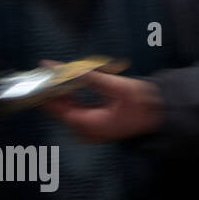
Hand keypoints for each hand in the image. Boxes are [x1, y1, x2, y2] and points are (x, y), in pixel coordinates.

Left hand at [41, 69, 162, 142]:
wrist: (161, 114)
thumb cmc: (144, 102)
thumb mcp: (119, 87)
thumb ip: (90, 78)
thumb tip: (64, 68)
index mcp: (90, 124)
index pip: (58, 108)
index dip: (45, 93)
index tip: (37, 78)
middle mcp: (86, 132)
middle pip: (59, 111)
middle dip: (50, 92)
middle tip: (42, 73)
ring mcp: (89, 132)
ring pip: (66, 111)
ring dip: (59, 95)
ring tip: (51, 77)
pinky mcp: (93, 127)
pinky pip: (75, 113)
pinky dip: (70, 100)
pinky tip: (66, 88)